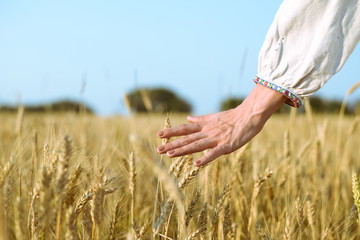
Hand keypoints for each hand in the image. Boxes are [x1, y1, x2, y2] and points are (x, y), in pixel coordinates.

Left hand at [157, 84, 286, 166]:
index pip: (185, 128)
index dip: (172, 132)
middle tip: (158, 150)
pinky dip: (206, 158)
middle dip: (172, 144)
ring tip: (170, 155)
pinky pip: (215, 153)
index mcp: (205, 126)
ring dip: (183, 150)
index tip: (159, 135)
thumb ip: (200, 119)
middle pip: (187, 139)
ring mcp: (216, 139)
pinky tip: (196, 164)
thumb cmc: (233, 117)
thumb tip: (188, 118)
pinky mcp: (227, 145)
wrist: (250, 114)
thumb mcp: (214, 117)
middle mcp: (208, 132)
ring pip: (197, 145)